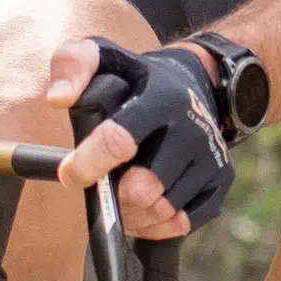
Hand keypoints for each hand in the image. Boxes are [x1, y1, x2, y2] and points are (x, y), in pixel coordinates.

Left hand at [49, 36, 231, 239]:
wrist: (199, 83)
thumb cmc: (139, 78)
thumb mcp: (104, 54)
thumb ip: (71, 64)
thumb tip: (58, 99)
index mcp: (161, 98)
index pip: (120, 140)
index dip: (88, 165)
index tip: (70, 175)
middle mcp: (192, 128)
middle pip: (143, 189)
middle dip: (114, 197)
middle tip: (102, 189)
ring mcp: (211, 156)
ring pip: (162, 210)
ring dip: (132, 214)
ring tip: (120, 198)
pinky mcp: (222, 180)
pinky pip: (183, 223)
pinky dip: (156, 226)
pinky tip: (143, 209)